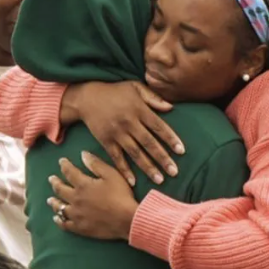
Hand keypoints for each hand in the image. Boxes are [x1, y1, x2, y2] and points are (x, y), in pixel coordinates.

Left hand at [47, 151, 138, 240]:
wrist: (127, 220)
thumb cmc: (121, 196)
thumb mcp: (112, 175)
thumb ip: (96, 164)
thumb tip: (82, 154)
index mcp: (83, 185)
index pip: (69, 172)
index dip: (64, 165)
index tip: (61, 161)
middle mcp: (75, 199)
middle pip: (60, 190)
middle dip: (55, 182)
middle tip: (51, 179)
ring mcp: (76, 215)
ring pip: (60, 207)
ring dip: (53, 202)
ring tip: (50, 200)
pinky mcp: (80, 228)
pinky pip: (65, 224)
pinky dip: (59, 220)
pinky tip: (56, 218)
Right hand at [62, 81, 183, 186]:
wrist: (87, 97)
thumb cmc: (115, 92)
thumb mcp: (134, 87)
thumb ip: (153, 97)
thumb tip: (171, 107)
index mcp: (139, 110)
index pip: (158, 126)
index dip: (170, 139)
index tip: (181, 151)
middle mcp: (129, 123)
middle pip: (149, 143)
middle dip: (162, 158)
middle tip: (174, 172)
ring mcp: (117, 133)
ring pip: (135, 153)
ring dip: (148, 167)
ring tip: (159, 179)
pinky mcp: (106, 141)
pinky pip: (117, 157)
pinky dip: (124, 169)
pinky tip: (133, 181)